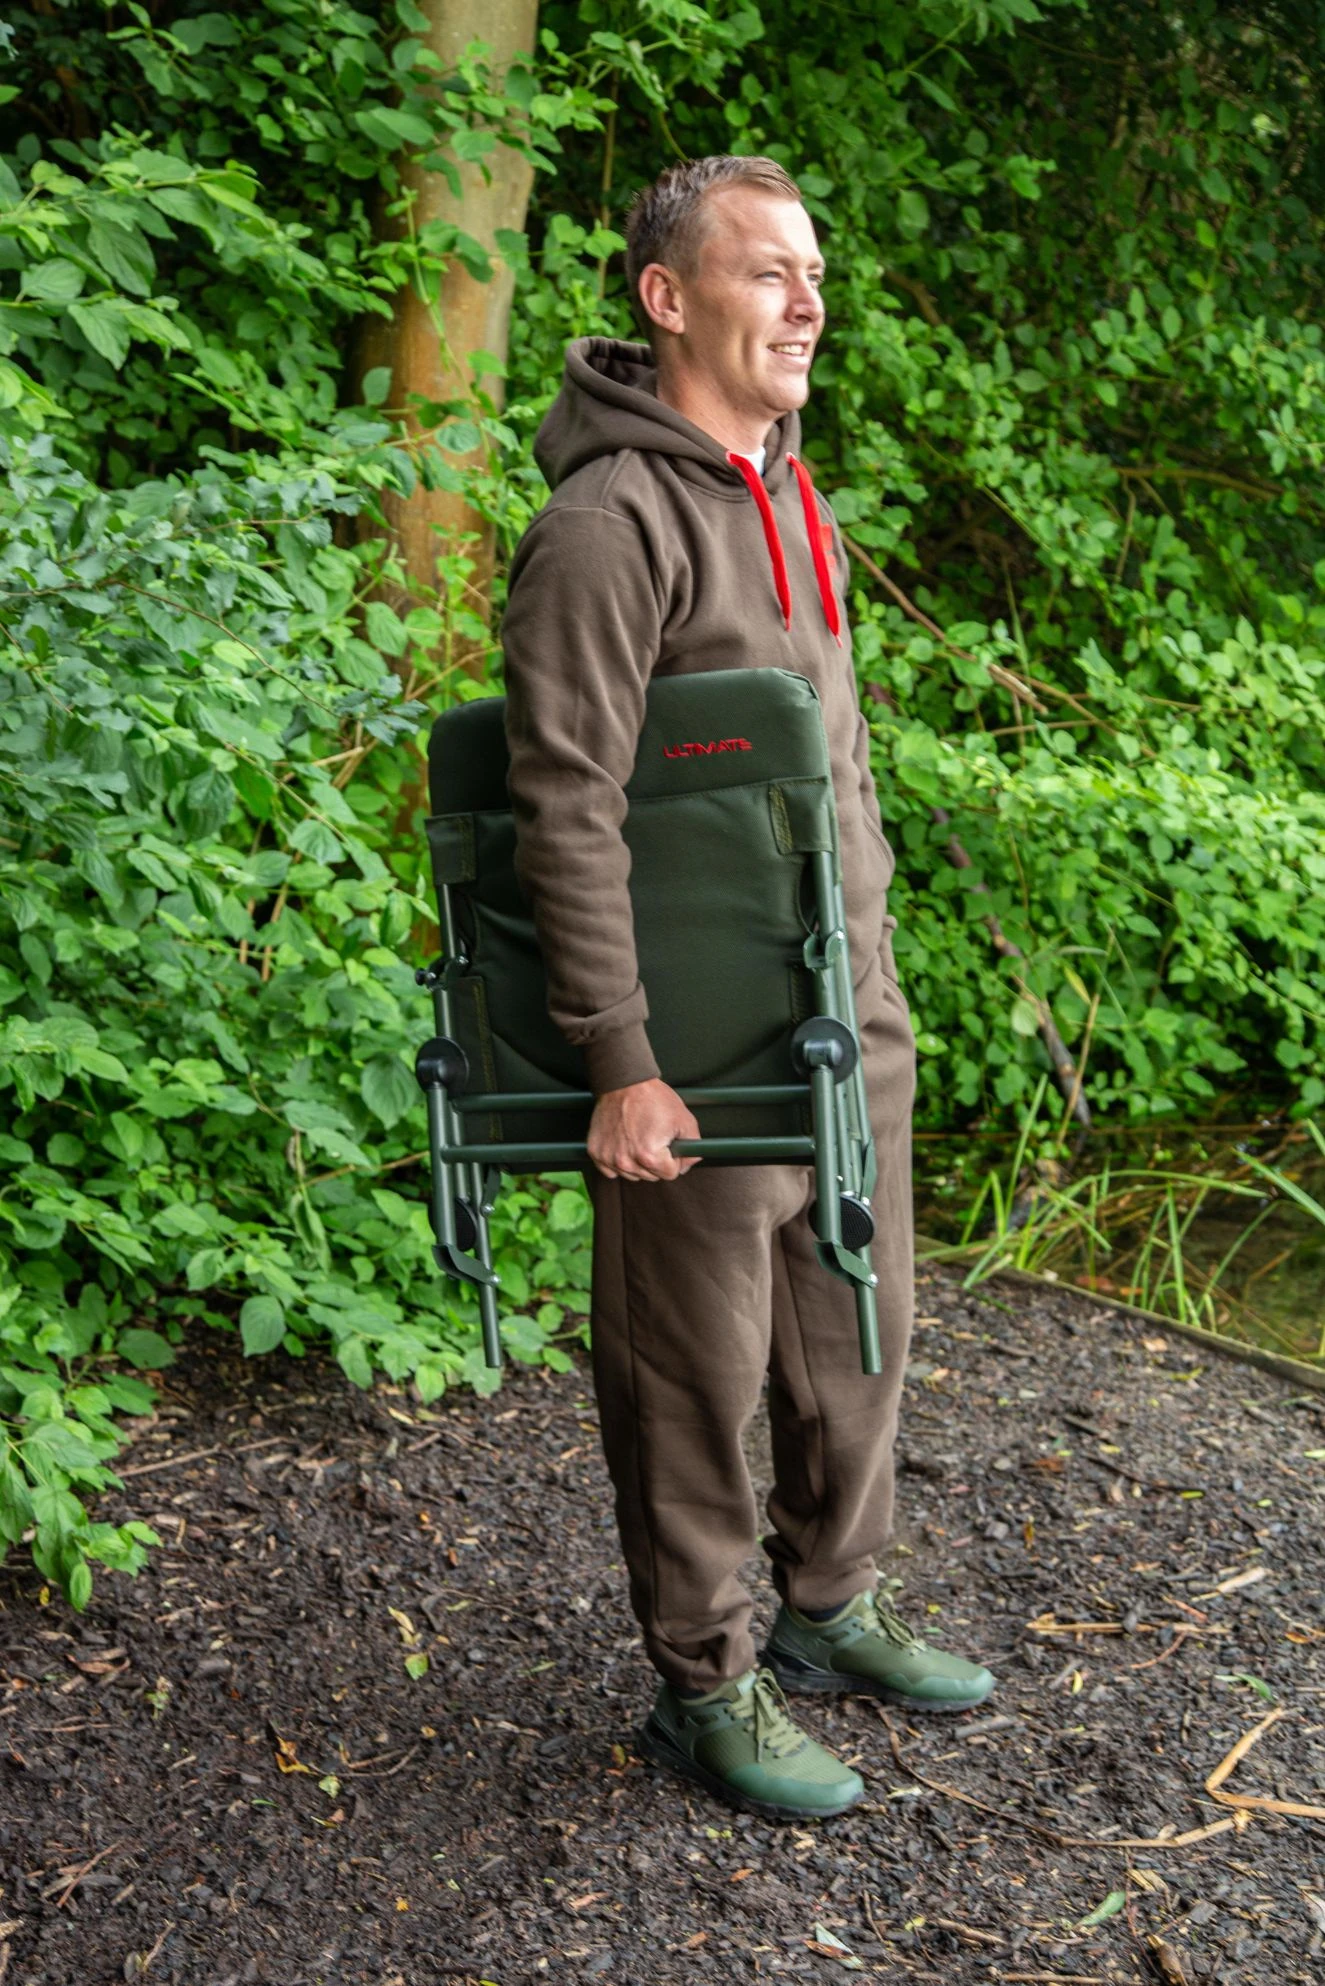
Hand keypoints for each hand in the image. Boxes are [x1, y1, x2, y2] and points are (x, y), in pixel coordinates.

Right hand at [587, 1078, 701, 1182]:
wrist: (623, 1082)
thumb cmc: (652, 1098)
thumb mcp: (683, 1119)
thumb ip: (693, 1145)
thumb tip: (689, 1162)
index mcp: (650, 1156)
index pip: (671, 1174)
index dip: (675, 1159)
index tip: (670, 1145)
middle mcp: (627, 1162)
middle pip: (651, 1176)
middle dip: (657, 1162)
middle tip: (654, 1138)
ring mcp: (609, 1158)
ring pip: (632, 1175)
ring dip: (637, 1163)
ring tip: (638, 1138)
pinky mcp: (596, 1152)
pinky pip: (611, 1170)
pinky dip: (618, 1161)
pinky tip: (624, 1144)